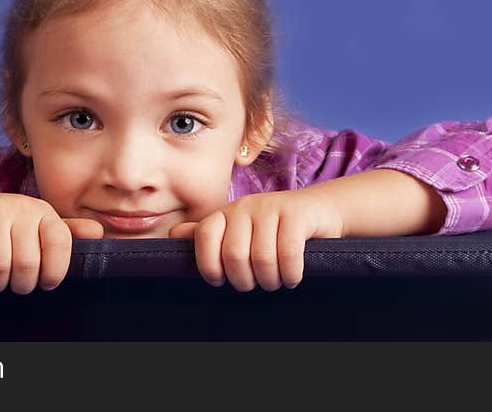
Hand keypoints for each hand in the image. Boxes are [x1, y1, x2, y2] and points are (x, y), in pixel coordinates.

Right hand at [0, 191, 102, 293]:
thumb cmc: (6, 224)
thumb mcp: (37, 225)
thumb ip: (66, 233)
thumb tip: (99, 233)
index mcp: (43, 211)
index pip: (59, 242)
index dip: (55, 271)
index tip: (46, 283)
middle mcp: (20, 207)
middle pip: (28, 263)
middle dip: (21, 285)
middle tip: (15, 284)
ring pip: (0, 266)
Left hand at [168, 189, 343, 291]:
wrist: (318, 209)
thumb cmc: (273, 227)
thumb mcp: (238, 228)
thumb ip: (207, 233)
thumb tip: (172, 236)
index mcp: (226, 213)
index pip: (204, 236)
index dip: (209, 265)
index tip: (221, 280)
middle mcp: (245, 207)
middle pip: (234, 255)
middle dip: (245, 281)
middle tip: (256, 284)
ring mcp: (271, 208)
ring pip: (261, 258)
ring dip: (270, 280)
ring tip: (276, 281)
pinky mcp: (296, 214)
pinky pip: (288, 252)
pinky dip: (290, 274)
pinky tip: (292, 277)